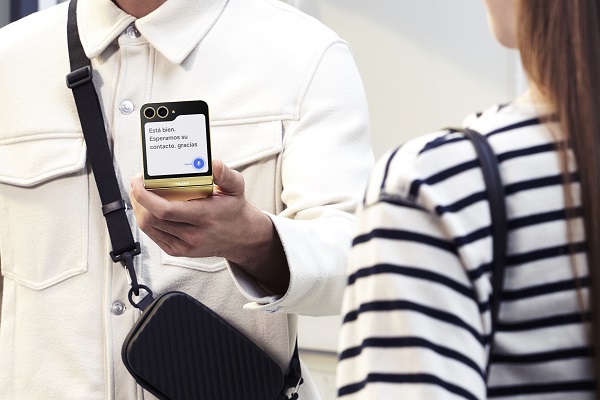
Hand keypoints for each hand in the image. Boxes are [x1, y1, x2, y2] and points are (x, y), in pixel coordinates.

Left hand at [130, 159, 288, 293]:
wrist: (241, 236)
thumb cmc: (234, 209)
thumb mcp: (236, 188)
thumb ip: (226, 175)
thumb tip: (215, 164)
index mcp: (205, 216)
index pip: (165, 210)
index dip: (145, 196)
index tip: (138, 181)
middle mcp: (193, 234)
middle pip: (152, 219)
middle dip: (139, 199)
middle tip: (139, 183)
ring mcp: (185, 245)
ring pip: (149, 227)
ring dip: (140, 209)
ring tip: (142, 194)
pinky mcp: (178, 251)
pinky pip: (154, 235)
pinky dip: (147, 220)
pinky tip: (149, 209)